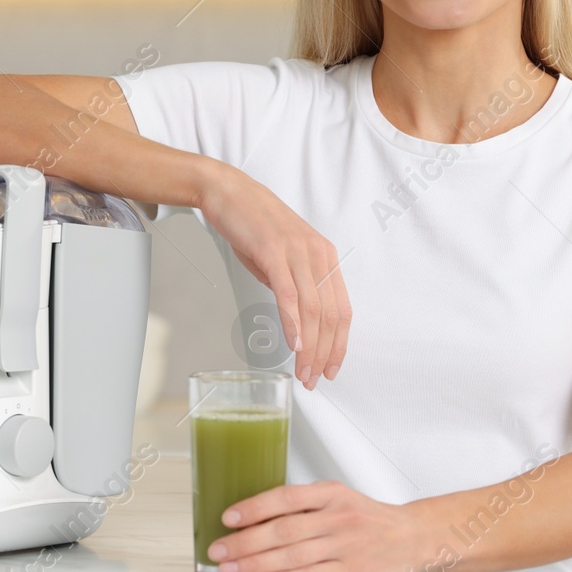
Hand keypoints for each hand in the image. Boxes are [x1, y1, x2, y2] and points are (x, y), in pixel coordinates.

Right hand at [198, 160, 351, 388]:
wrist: (230, 192)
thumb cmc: (254, 227)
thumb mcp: (282, 260)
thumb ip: (294, 287)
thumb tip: (297, 320)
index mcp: (326, 258)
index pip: (341, 310)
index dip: (339, 344)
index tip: (331, 369)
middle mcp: (319, 255)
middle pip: (330, 315)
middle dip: (324, 353)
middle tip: (313, 379)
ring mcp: (298, 252)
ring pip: (313, 309)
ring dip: (310, 347)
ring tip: (303, 372)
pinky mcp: (274, 251)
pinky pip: (289, 293)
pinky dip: (293, 322)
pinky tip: (293, 344)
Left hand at [207, 480, 429, 571]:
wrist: (410, 536)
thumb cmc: (366, 516)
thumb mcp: (338, 497)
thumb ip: (303, 505)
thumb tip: (254, 516)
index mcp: (332, 493)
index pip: (287, 497)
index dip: (255, 507)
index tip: (229, 517)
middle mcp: (337, 517)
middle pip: (284, 530)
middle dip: (245, 542)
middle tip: (218, 549)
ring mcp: (343, 546)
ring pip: (292, 556)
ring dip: (255, 564)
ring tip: (229, 568)